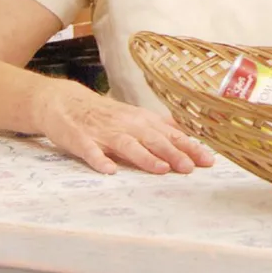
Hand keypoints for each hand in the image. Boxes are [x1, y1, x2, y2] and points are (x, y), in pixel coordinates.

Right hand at [39, 85, 214, 175]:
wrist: (63, 101)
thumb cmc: (103, 114)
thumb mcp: (134, 116)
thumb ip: (159, 126)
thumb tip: (188, 134)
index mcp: (140, 120)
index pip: (170, 134)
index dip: (189, 147)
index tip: (208, 160)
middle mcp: (125, 124)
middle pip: (152, 138)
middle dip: (172, 153)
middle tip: (190, 168)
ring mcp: (102, 132)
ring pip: (126, 144)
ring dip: (144, 156)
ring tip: (161, 169)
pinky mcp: (79, 139)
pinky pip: (90, 150)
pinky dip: (99, 160)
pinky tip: (109, 170)